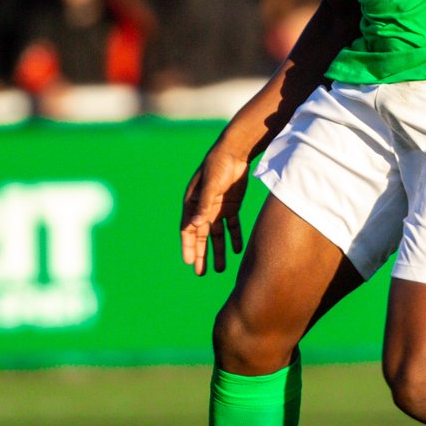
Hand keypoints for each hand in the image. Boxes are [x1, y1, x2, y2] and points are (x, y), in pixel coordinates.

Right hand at [180, 138, 250, 275]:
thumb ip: (203, 205)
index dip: (189, 246)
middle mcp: (203, 208)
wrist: (235, 152)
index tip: (189, 263)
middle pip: (202, 236)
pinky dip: (234, 237)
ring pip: (217, 234)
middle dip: (202, 254)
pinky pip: (232, 225)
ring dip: (218, 250)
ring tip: (220, 269)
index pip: (188, 230)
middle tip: (201, 273)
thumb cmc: (217, 165)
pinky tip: (237, 249)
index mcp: (192, 203)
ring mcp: (217, 208)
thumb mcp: (210, 185)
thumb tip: (195, 225)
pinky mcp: (231, 205)